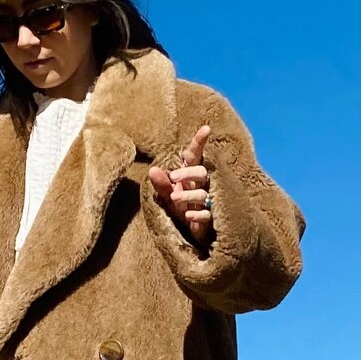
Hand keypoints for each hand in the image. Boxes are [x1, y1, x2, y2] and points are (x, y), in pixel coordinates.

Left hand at [149, 128, 213, 246]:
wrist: (189, 231)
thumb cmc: (180, 207)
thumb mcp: (167, 195)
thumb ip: (161, 184)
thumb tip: (152, 170)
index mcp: (190, 176)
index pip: (195, 156)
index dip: (200, 142)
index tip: (206, 128)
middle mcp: (200, 186)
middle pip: (202, 172)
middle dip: (188, 173)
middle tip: (173, 177)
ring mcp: (206, 202)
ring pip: (202, 194)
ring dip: (188, 195)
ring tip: (173, 198)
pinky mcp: (208, 219)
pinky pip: (206, 215)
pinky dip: (197, 215)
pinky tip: (188, 216)